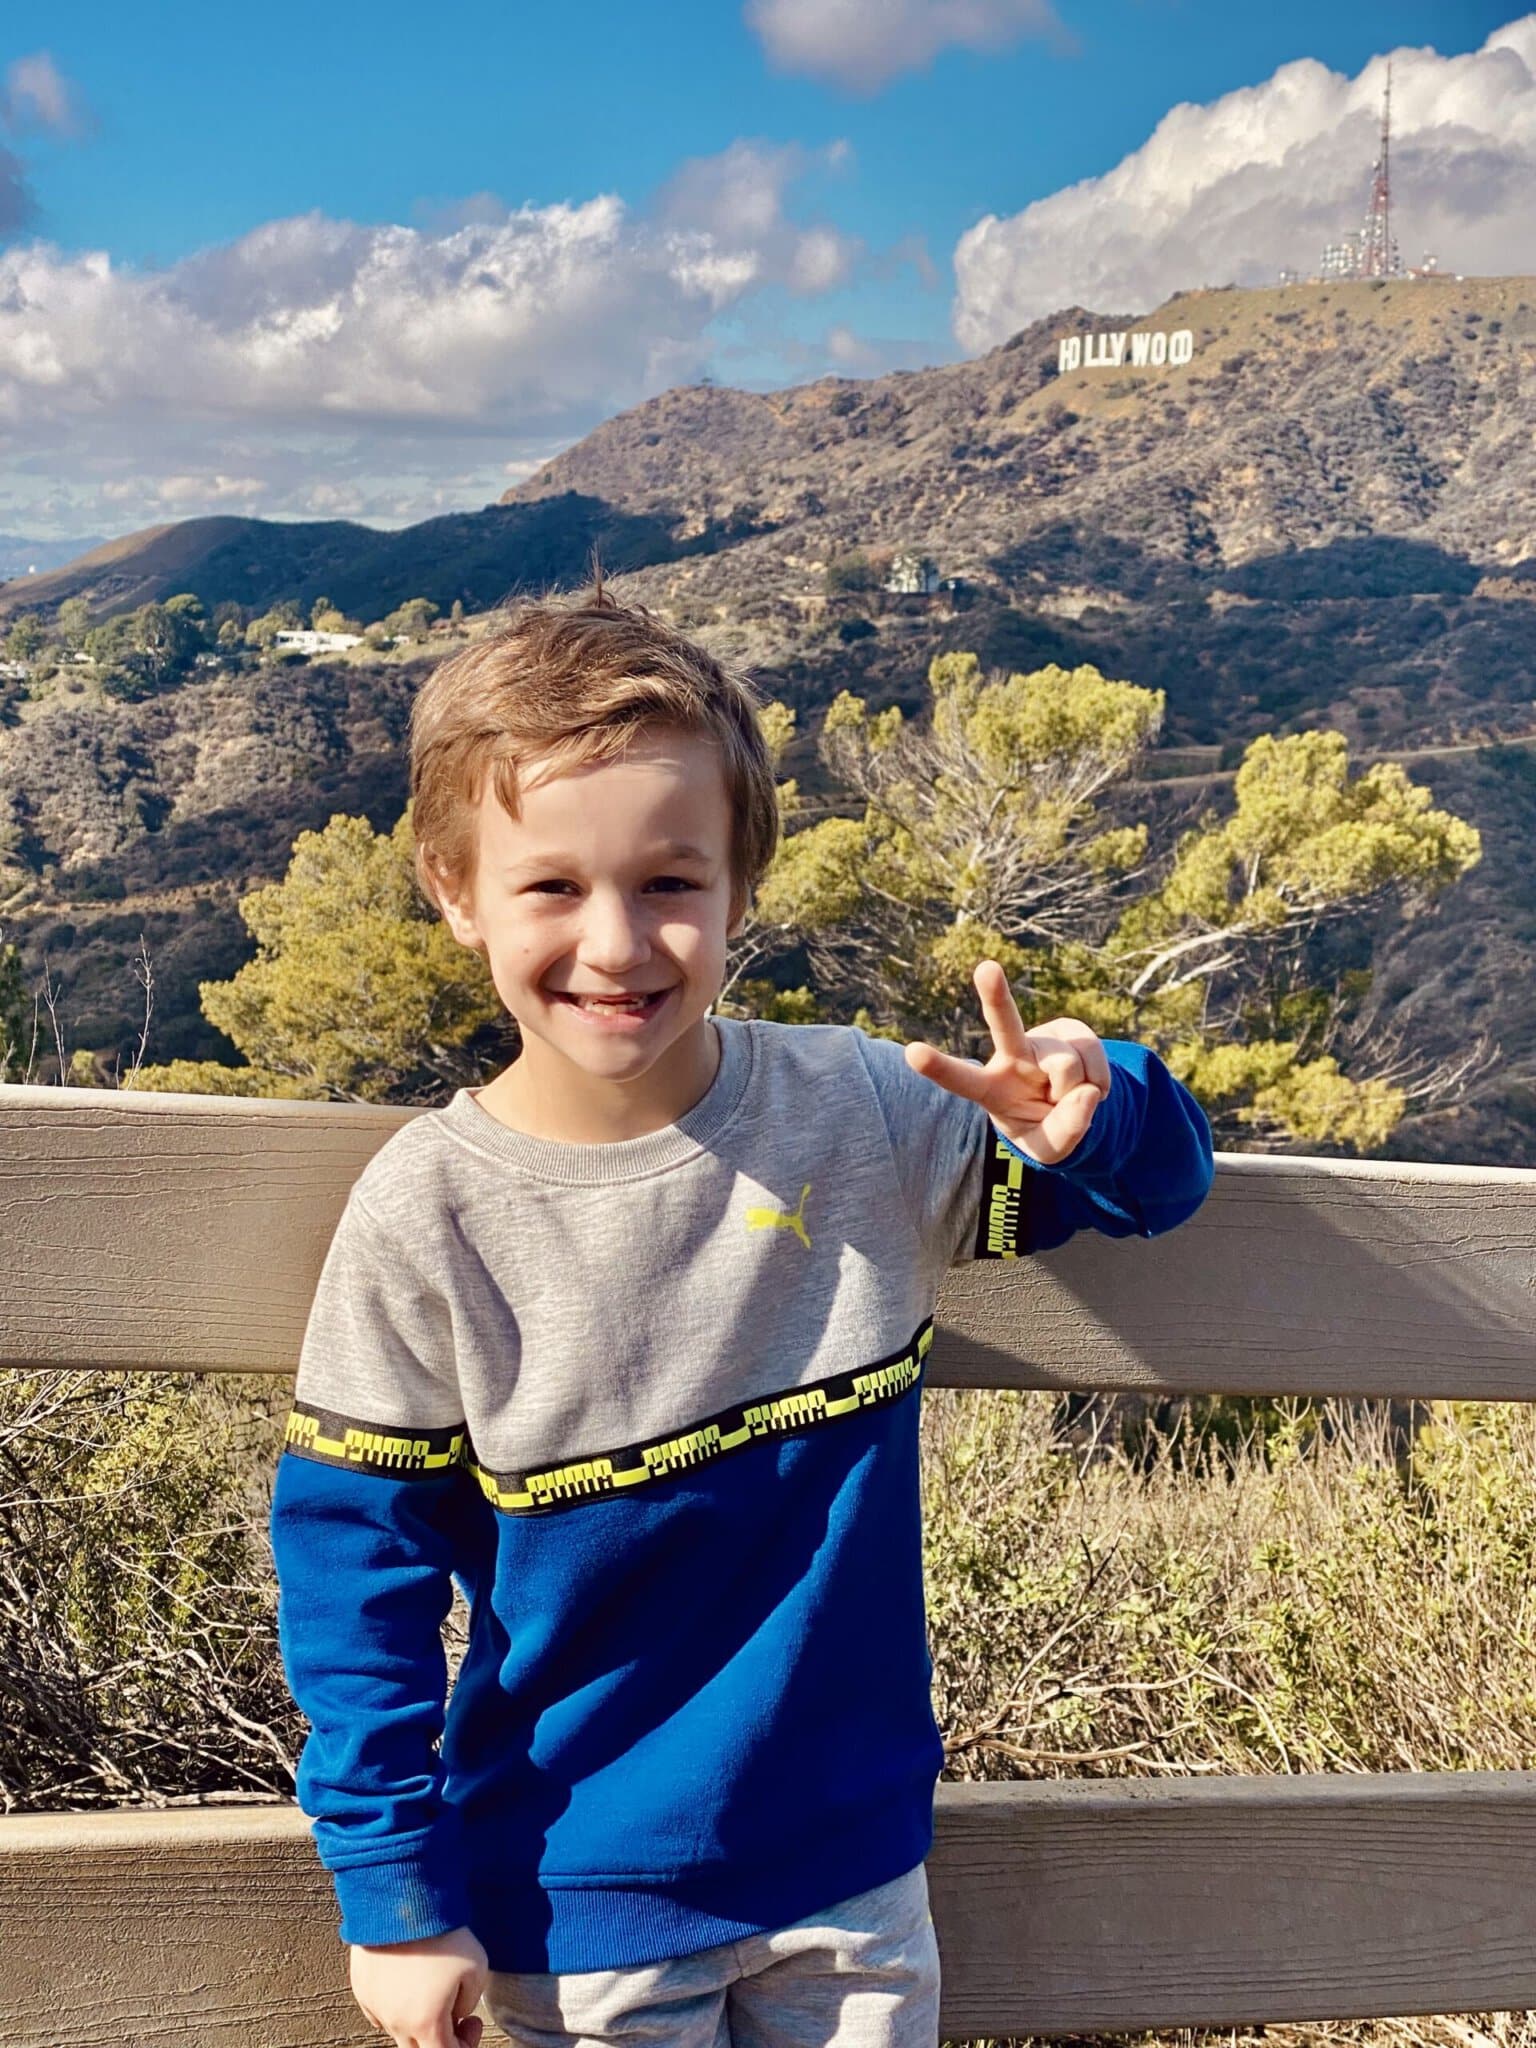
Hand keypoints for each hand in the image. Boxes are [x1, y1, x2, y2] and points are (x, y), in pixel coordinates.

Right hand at [350, 1925, 488, 2047]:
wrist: (402, 1899)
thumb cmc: (441, 1932)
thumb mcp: (476, 1967)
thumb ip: (470, 2000)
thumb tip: (457, 2012)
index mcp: (426, 2023)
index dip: (464, 2045)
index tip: (472, 2022)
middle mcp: (396, 2022)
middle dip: (439, 2038)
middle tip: (454, 2013)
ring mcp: (375, 2006)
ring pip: (397, 2031)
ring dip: (417, 2021)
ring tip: (431, 1990)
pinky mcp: (362, 1987)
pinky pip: (380, 2011)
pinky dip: (396, 2007)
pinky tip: (408, 1982)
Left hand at [904, 960, 1110, 1165]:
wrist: (1072, 1109)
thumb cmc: (1044, 1127)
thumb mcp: (1050, 1147)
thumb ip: (1066, 1130)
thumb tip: (1085, 1093)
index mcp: (990, 1088)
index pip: (960, 1079)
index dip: (938, 1067)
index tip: (911, 1052)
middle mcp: (1011, 1057)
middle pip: (1004, 1026)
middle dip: (996, 996)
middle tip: (986, 968)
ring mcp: (1041, 1041)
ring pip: (1066, 1066)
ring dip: (1076, 1090)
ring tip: (1063, 1096)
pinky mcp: (1071, 1031)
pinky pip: (1092, 1056)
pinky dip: (1098, 1080)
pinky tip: (1085, 1083)